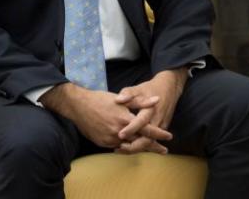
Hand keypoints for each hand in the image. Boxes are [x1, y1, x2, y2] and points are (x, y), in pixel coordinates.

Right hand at [40, 83, 171, 149]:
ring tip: (151, 149)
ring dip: (140, 148)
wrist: (78, 107)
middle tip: (163, 150)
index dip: (159, 134)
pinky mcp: (102, 143)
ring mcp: (109, 139)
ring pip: (129, 147)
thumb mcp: (123, 98)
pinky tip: (133, 146)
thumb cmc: (101, 99)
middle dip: (153, 146)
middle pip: (140, 142)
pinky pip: (118, 147)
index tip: (169, 136)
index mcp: (125, 120)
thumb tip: (157, 100)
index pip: (147, 130)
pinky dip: (127, 147)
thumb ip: (141, 101)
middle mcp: (118, 132)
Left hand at [114, 68, 187, 153]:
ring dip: (136, 148)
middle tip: (118, 148)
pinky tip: (128, 147)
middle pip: (147, 138)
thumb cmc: (150, 89)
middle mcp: (158, 119)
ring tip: (120, 149)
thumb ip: (128, 94)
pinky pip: (152, 140)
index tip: (120, 134)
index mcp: (151, 109)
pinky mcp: (162, 128)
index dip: (131, 129)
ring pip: (150, 142)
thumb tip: (118, 100)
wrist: (169, 88)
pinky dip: (141, 145)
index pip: (142, 122)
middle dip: (133, 146)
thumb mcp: (138, 88)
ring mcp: (161, 125)